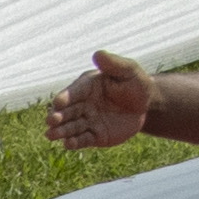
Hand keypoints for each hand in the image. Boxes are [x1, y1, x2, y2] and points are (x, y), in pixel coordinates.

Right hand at [44, 46, 161, 148]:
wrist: (147, 105)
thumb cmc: (136, 84)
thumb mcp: (129, 71)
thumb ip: (114, 64)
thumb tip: (98, 53)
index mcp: (87, 87)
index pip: (73, 92)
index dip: (65, 97)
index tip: (58, 102)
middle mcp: (82, 105)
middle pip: (66, 112)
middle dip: (57, 116)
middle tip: (51, 120)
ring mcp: (87, 121)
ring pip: (70, 127)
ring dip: (60, 131)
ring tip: (51, 135)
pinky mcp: (94, 136)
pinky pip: (82, 140)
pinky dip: (74, 142)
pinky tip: (68, 144)